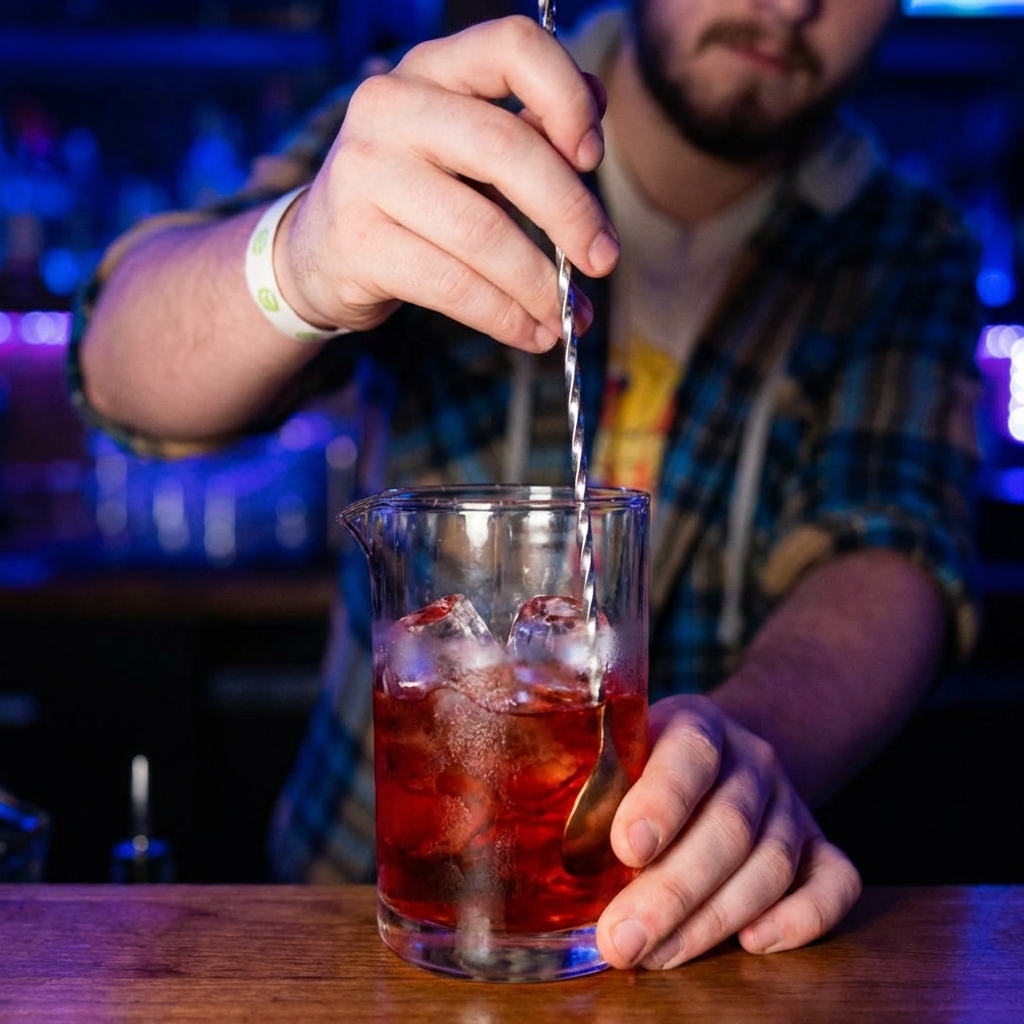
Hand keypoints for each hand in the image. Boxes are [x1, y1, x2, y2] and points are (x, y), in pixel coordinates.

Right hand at [275, 16, 618, 345]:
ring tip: (568, 315)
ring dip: (540, 285)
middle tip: (604, 260)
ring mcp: (365, 172)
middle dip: (571, 214)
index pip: (513, 47)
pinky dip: (505, 317)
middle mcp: (391, 106)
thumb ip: (528, 131)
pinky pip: (453, 285)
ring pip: (483, 232)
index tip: (594, 157)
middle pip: (507, 150)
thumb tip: (593, 124)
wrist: (318, 250)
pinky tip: (532, 334)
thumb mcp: (466, 150)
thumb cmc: (414, 195)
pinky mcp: (358, 241)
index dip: (566, 97)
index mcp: (432, 68)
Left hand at [596, 694, 861, 968]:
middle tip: (621, 940)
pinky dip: (802, 919)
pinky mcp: (821, 846)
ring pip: (770, 865)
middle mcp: (752, 760)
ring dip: (712, 921)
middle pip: (728, 827)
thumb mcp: (614, 754)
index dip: (662, 801)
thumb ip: (580, 785)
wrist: (725, 758)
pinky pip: (835, 883)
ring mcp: (791, 803)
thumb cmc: (646, 766)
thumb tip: (512, 838)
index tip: (626, 849)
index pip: (690, 754)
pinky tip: (754, 944)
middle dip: (672, 892)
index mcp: (696, 724)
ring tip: (656, 956)